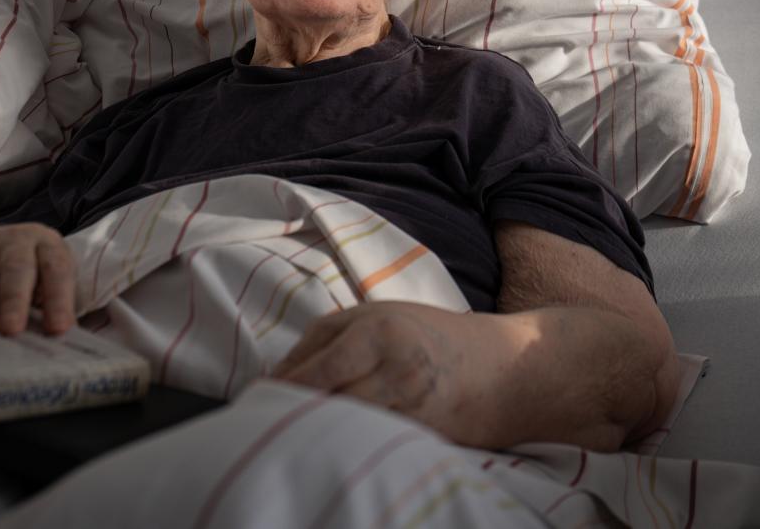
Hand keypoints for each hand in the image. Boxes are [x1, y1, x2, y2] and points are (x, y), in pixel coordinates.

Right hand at [0, 223, 75, 334]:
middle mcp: (15, 241)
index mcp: (48, 247)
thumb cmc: (36, 281)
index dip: (58, 299)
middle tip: (10, 329)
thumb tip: (54, 347)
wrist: (10, 251)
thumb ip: (52, 313)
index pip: (56, 270)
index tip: (58, 329)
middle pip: (16, 267)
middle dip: (13, 299)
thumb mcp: (51, 290)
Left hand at [271, 301, 489, 444]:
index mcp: (378, 332)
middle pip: (326, 404)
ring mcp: (412, 407)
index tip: (254, 400)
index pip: (313, 372)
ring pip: (348, 428)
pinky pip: (375, 443)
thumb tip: (275, 375)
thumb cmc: (432, 334)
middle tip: (268, 421)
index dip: (280, 391)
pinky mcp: (424, 438)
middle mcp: (395, 369)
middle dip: (295, 414)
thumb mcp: (378, 315)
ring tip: (298, 432)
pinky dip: (352, 442)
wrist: (505, 368)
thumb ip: (325, 338)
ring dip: (321, 431)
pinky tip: (338, 443)